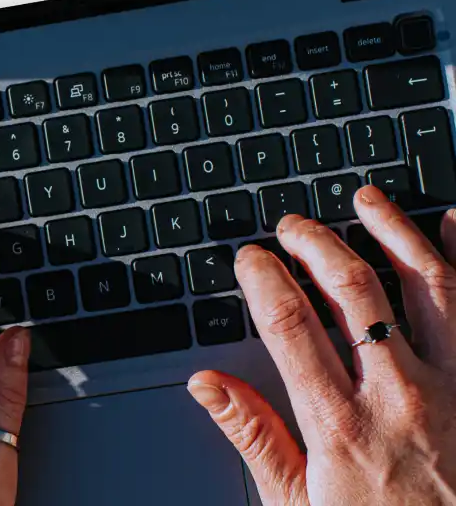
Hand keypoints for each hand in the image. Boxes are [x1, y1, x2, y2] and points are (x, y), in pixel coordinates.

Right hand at [189, 186, 455, 505]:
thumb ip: (255, 437)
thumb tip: (205, 384)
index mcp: (342, 425)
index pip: (288, 321)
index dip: (262, 274)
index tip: (251, 258)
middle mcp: (402, 398)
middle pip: (353, 287)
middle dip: (315, 240)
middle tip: (294, 226)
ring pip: (427, 283)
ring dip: (393, 230)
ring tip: (366, 199)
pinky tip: (454, 225)